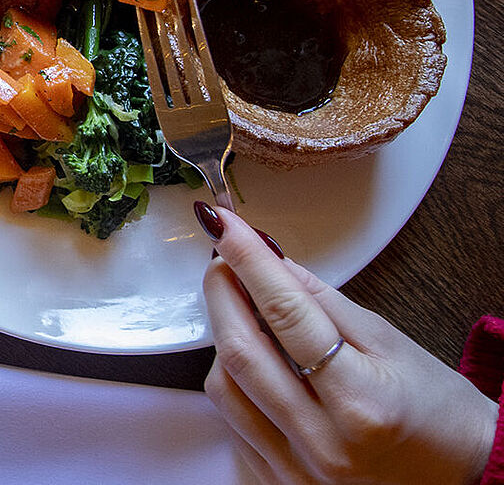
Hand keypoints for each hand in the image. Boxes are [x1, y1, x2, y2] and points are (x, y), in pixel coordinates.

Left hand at [199, 204, 496, 483]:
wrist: (463, 479)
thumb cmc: (437, 412)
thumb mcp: (391, 344)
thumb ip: (324, 302)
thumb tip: (270, 258)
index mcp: (360, 401)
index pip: (286, 315)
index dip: (249, 261)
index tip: (224, 225)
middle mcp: (323, 442)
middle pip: (240, 353)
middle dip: (222, 293)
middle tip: (222, 260)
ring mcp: (297, 469)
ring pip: (224, 389)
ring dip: (223, 339)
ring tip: (242, 312)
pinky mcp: (279, 483)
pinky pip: (233, 423)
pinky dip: (235, 383)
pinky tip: (255, 362)